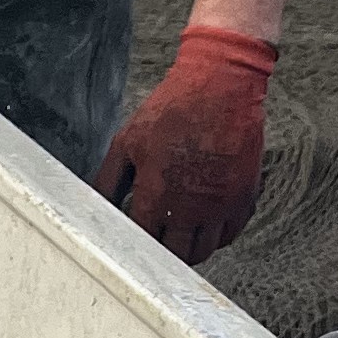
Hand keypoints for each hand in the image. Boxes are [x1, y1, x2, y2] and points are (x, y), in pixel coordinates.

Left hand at [97, 22, 277, 267]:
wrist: (222, 80)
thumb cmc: (172, 107)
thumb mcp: (127, 141)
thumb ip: (107, 182)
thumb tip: (93, 213)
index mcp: (156, 197)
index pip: (141, 245)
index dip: (134, 246)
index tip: (132, 240)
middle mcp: (190, 208)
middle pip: (174, 257)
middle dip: (161, 255)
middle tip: (156, 242)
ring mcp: (220, 204)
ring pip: (203, 252)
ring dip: (188, 248)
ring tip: (179, 234)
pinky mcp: (244, 195)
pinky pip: (229, 234)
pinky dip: (217, 235)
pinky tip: (204, 221)